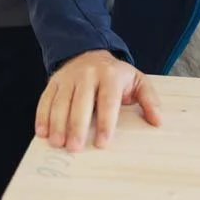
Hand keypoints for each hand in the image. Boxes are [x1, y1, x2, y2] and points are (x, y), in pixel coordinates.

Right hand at [36, 50, 161, 151]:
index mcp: (110, 75)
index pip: (108, 100)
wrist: (89, 52)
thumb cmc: (115, 75)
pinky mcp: (54, 81)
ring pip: (61, 102)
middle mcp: (87, 74)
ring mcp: (68, 77)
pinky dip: (42, 116)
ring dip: (58, 123)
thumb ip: (149, 99)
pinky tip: (42, 132)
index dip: (106, 123)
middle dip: (77, 126)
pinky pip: (46, 99)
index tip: (103, 143)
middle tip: (75, 148)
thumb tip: (157, 121)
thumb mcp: (137, 81)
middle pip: (81, 102)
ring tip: (57, 143)